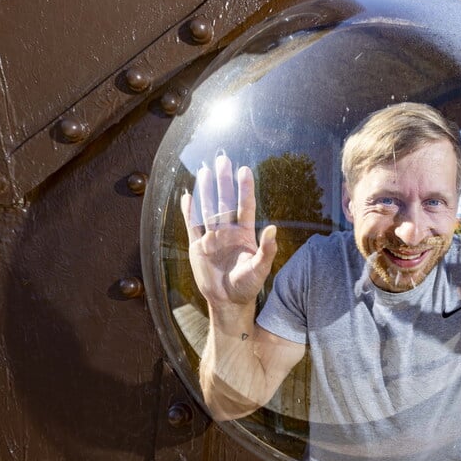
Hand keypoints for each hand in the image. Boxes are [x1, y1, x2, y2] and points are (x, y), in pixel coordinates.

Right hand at [180, 151, 276, 309]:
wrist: (227, 301)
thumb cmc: (247, 286)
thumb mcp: (260, 269)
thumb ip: (267, 250)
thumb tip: (273, 229)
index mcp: (245, 234)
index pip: (245, 206)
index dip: (245, 188)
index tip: (245, 170)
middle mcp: (228, 231)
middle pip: (225, 201)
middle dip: (224, 181)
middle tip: (223, 159)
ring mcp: (212, 237)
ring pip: (208, 208)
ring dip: (206, 190)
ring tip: (204, 170)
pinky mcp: (198, 246)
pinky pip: (192, 225)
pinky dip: (188, 211)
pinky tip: (186, 195)